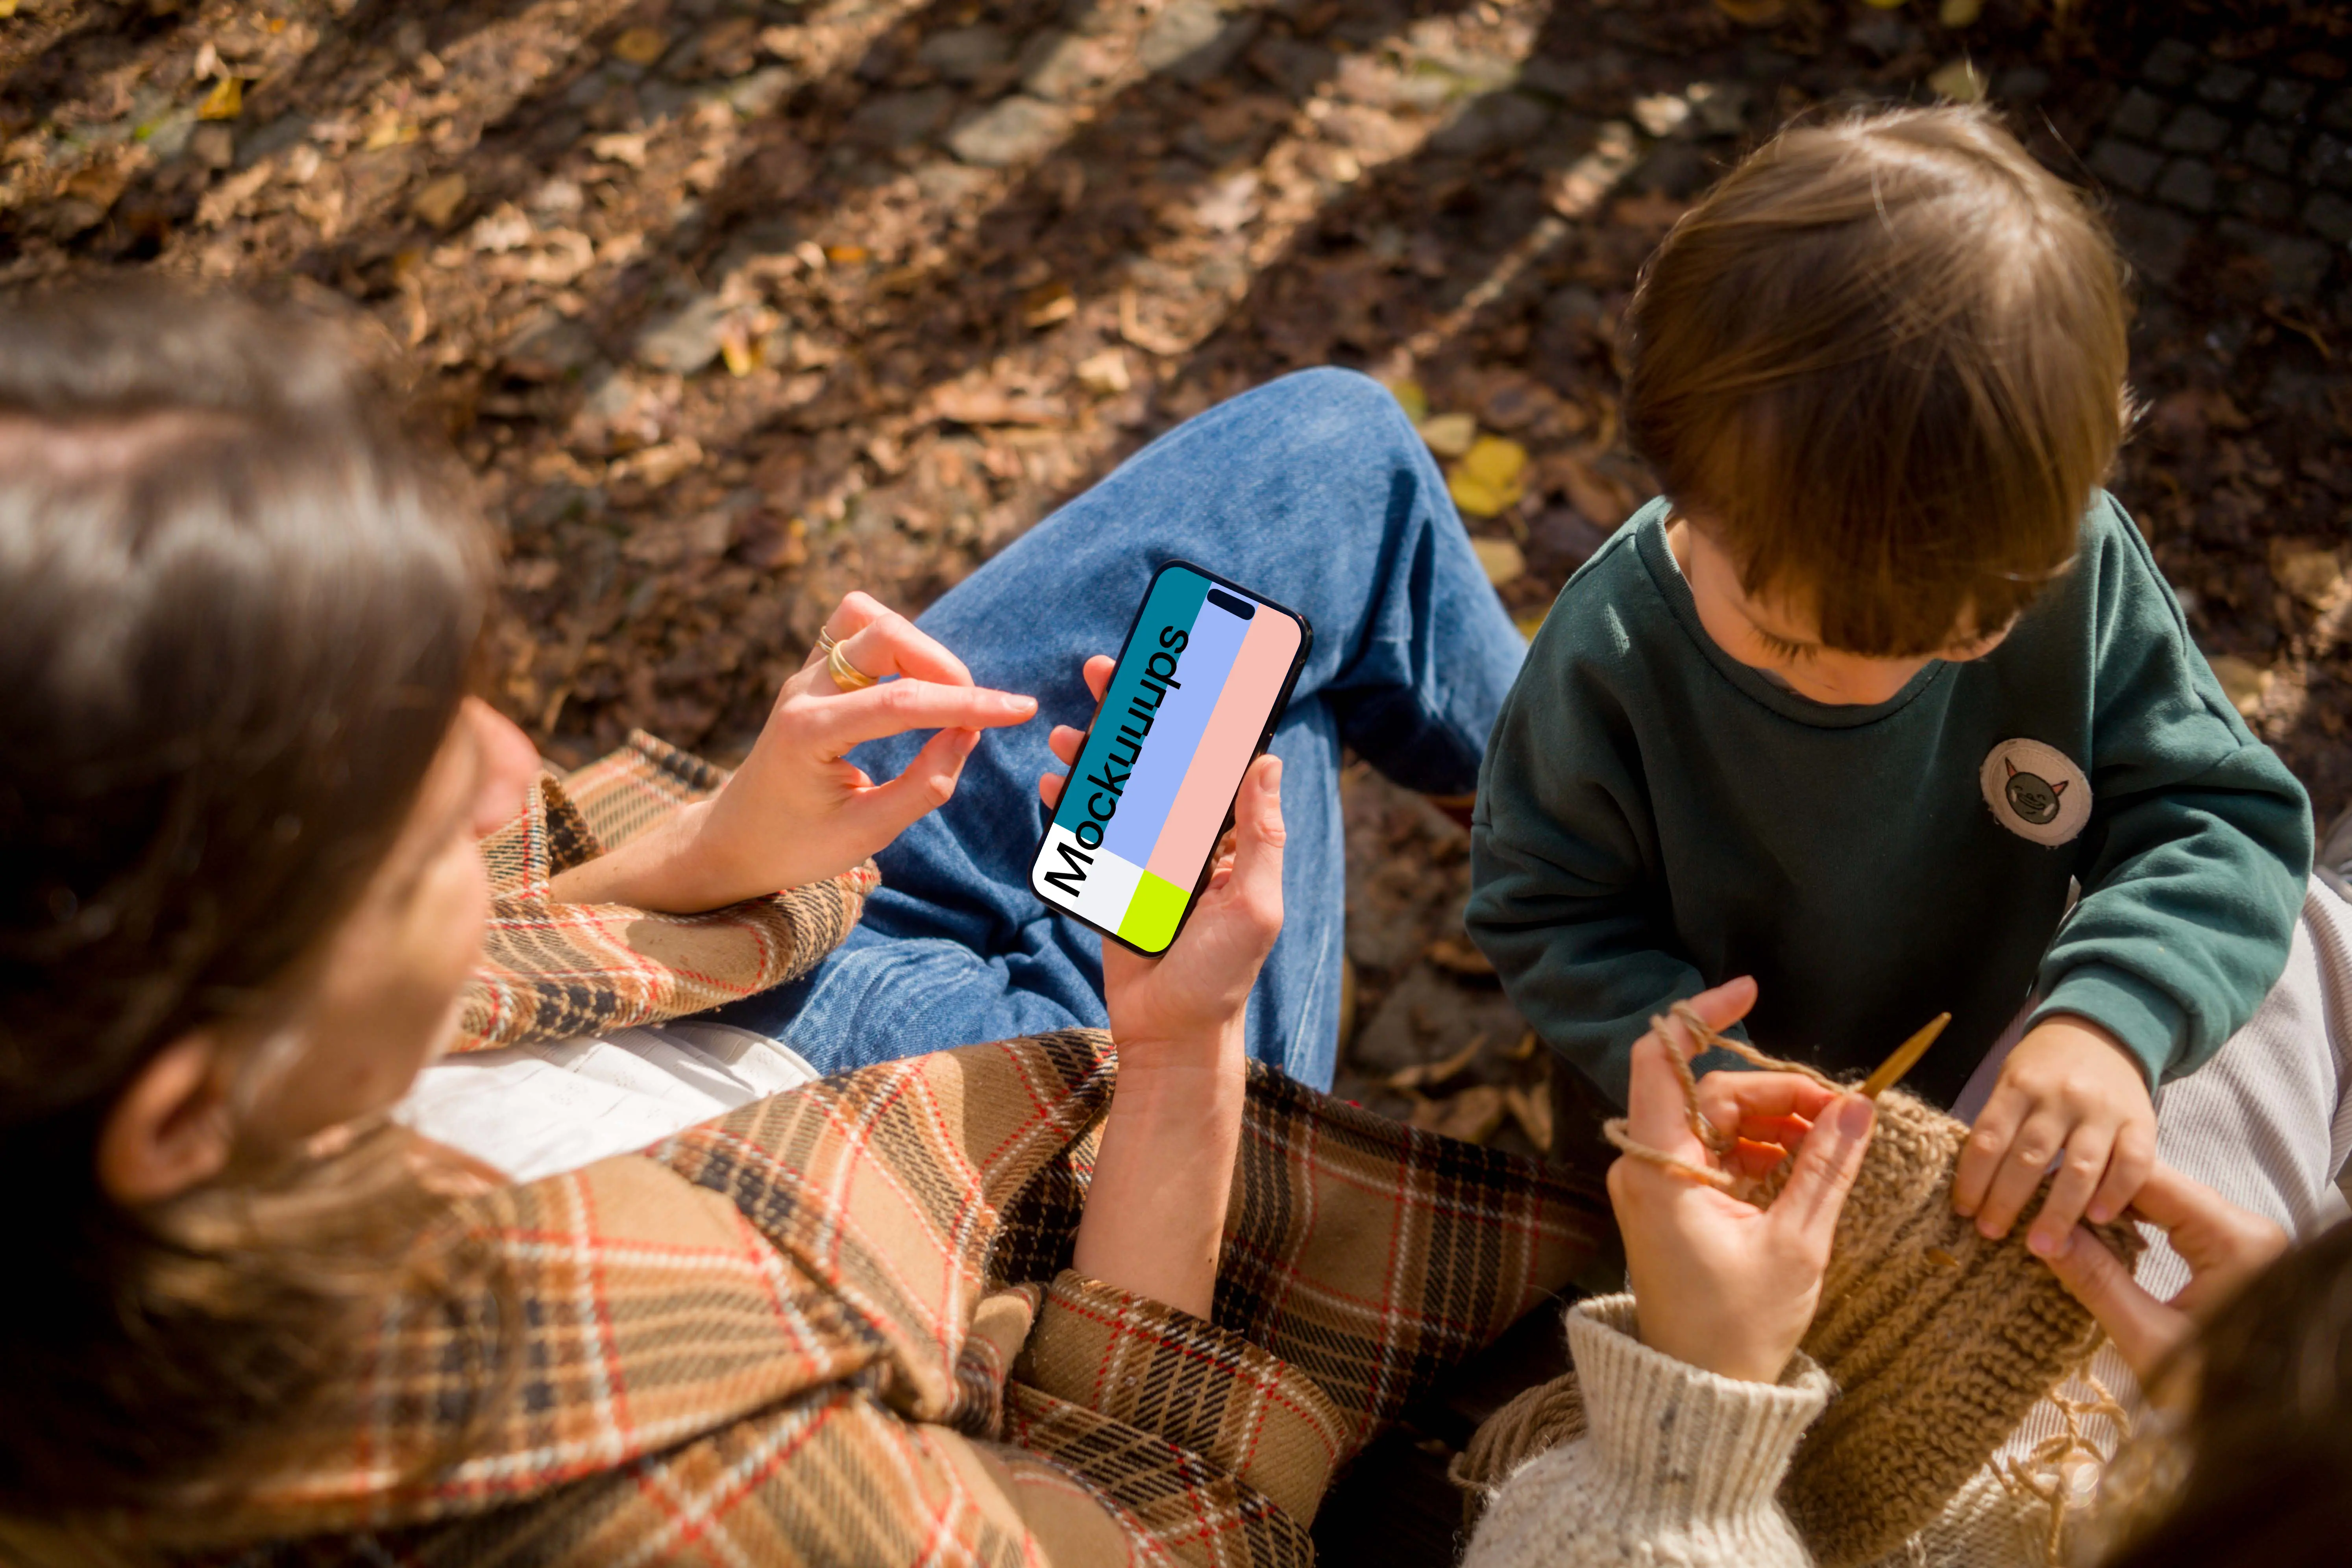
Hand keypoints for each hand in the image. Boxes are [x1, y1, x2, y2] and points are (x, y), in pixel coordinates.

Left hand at [549, 592, 1035, 911]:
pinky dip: (895, 641)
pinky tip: (914, 680)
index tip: (1021, 710)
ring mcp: (803, 675)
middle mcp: (803, 692)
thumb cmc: (796, 846)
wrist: (734, 840)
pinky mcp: (810, 672)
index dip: (969, 703)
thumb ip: (923, 786)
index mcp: (810, 733)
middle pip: (884, 634)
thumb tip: (967, 734)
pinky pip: (856, 627)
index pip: (903, 702)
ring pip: (867, 616)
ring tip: (941, 692)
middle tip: (971, 713)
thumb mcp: (865, 833)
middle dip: (943, 665)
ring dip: (917, 644)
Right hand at [1040, 654, 1285, 1059]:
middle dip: (1132, 717)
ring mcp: (1145, 860)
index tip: (1178, 672)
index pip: (1213, 764)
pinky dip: (1071, 806)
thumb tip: (1269, 763)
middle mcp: (1187, 842)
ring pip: (1117, 792)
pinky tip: (1056, 784)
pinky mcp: (1109, 882)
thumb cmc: (1223, 977)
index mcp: (1227, 841)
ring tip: (1071, 732)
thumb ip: (1261, 835)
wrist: (1170, 1035)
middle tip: (1105, 673)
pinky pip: (1087, 834)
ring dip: (1094, 756)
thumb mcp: (1256, 905)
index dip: (1196, 716)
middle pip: (1158, 765)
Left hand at [1611, 977, 1877, 1383]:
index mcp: (1658, 1168)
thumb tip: (1857, 1107)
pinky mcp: (1674, 1201)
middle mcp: (1645, 1165)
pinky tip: (1807, 1164)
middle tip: (1843, 1111)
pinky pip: (1718, 1151)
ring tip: (1834, 1141)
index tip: (1750, 989)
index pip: (1662, 1059)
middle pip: (1711, 1094)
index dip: (1701, 1016)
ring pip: (1719, 1121)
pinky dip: (1762, 1149)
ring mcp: (1657, 1183)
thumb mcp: (1797, 1243)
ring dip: (1776, 1121)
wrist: (1700, 1393)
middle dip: (1778, 1091)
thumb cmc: (1738, 1327)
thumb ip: (1826, 1168)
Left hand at [1952, 1015, 2155, 1256]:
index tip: (1963, 1211)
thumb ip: (1999, 1124)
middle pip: (2029, 1156)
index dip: (1972, 1179)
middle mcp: (2060, 1097)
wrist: (2101, 1032)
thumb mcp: (2011, 1081)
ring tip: (2042, 1247)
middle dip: (2007, 1201)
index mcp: (2019, 1086)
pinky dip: (2117, 1193)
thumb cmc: (2044, 1069)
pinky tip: (2100, 1220)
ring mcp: (2102, 1110)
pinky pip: (2133, 1162)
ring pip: (2079, 1166)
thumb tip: (1974, 1187)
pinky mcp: (2141, 1121)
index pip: (1988, 1138)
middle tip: (1992, 1234)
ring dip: (2059, 1211)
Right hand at [2041, 1162, 2288, 1402]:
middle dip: (2097, 1194)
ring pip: (2165, 1201)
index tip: (2039, 1196)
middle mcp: (2248, 1228)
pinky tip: (2099, 1233)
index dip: (2090, 1183)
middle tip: (2041, 1206)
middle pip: (2159, 1185)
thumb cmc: (2217, 1392)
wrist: (2268, 1430)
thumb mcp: (2149, 1340)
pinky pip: (2177, 1221)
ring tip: (2061, 1220)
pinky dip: (2136, 1224)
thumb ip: (2098, 1283)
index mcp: (2238, 1240)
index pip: (2151, 1181)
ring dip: (2112, 1209)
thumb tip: (2044, 1237)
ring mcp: (2244, 1239)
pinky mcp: (2236, 1253)